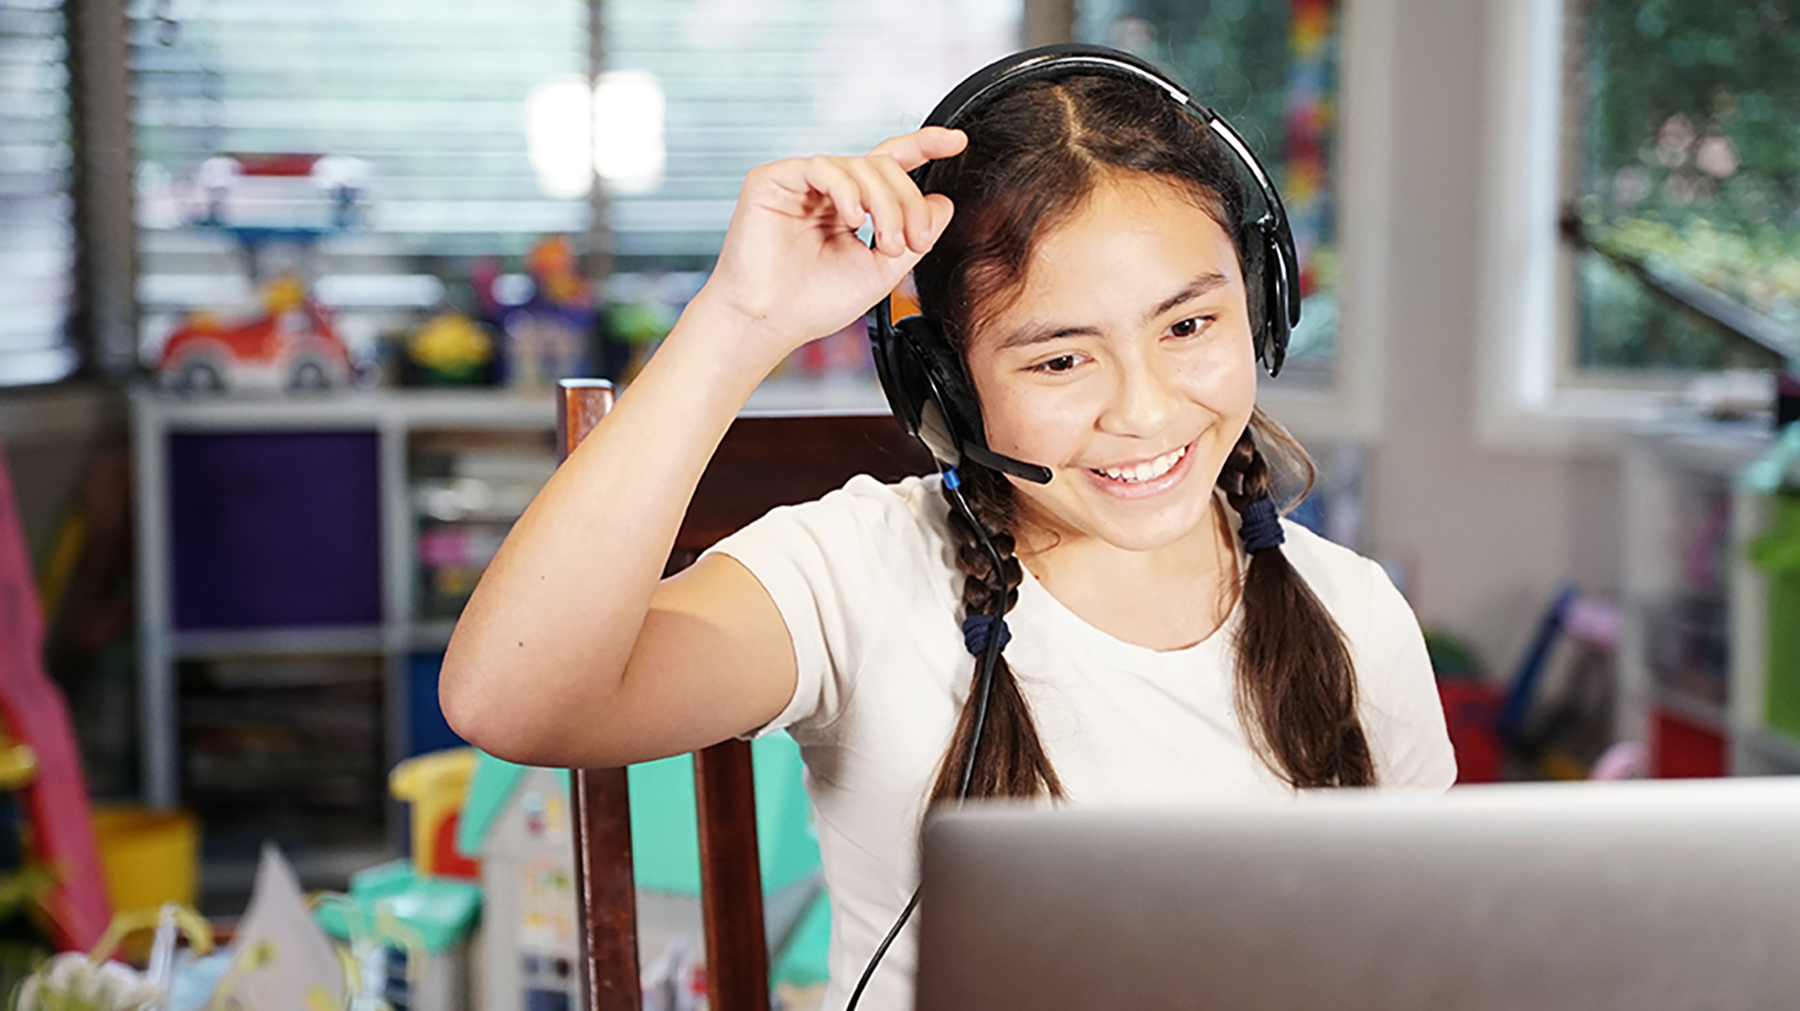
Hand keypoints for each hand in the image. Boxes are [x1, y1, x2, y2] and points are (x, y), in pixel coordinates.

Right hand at [688, 127, 966, 365]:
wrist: (767, 323)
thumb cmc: (813, 304)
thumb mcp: (880, 271)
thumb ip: (914, 238)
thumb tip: (943, 203)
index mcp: (850, 205)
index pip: (890, 164)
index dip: (924, 146)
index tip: (957, 142)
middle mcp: (827, 189)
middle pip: (883, 166)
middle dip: (908, 203)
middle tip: (914, 242)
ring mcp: (801, 181)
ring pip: (860, 166)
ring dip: (886, 204)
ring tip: (888, 244)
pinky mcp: (774, 179)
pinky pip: (823, 167)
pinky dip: (847, 190)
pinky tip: (853, 220)